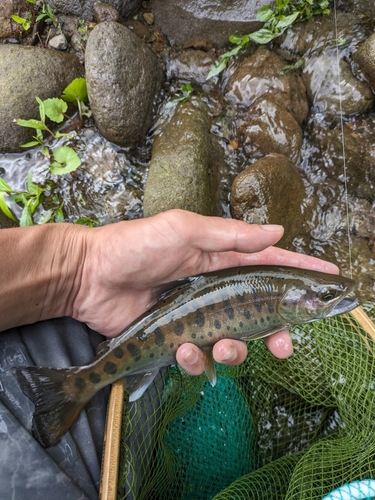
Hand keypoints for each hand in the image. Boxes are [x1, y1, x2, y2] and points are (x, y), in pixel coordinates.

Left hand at [72, 209, 338, 372]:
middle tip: (284, 344)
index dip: (298, 271)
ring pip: (233, 341)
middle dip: (276, 330)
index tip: (329, 278)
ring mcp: (196, 316)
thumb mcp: (183, 230)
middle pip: (258, 312)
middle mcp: (213, 289)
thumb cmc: (134, 245)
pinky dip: (197, 360)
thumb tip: (277, 232)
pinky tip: (185, 351)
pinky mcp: (176, 338)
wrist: (89, 275)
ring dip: (235, 350)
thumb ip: (228, 235)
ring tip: (220, 346)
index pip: (267, 264)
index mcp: (219, 259)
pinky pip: (199, 357)